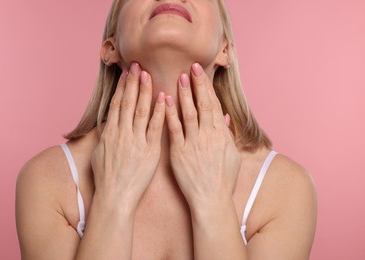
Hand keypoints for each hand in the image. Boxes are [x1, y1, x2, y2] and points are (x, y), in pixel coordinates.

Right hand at [91, 63, 165, 211]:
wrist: (115, 197)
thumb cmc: (107, 178)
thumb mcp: (100, 154)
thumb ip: (105, 136)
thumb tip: (109, 123)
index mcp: (110, 133)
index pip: (117, 104)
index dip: (122, 87)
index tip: (127, 73)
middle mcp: (122, 134)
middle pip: (128, 102)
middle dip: (133, 83)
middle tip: (138, 65)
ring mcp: (136, 141)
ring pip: (141, 111)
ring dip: (145, 91)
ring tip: (149, 75)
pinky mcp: (150, 151)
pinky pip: (155, 128)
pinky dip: (159, 112)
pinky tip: (164, 98)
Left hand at [165, 63, 240, 210]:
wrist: (210, 200)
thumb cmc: (222, 180)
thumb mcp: (231, 156)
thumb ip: (227, 134)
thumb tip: (225, 117)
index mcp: (221, 135)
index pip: (213, 105)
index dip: (206, 88)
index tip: (201, 73)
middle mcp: (208, 136)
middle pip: (202, 105)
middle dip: (197, 85)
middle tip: (190, 67)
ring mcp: (193, 143)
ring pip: (188, 113)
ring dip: (183, 94)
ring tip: (178, 77)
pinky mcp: (179, 152)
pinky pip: (173, 130)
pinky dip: (169, 114)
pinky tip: (164, 100)